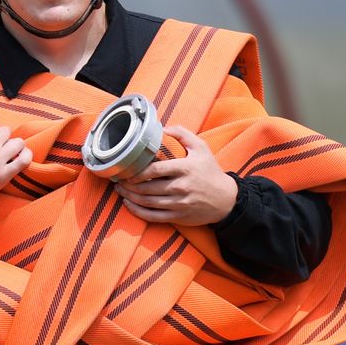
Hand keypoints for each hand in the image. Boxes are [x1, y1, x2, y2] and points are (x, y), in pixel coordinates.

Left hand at [117, 124, 238, 224]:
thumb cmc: (211, 171)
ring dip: (130, 197)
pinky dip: (138, 212)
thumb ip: (183, 134)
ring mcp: (179, 204)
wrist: (226, 199)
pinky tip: (129, 205)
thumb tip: (164, 127)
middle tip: (118, 181)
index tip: (127, 170)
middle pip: (147, 187)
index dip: (137, 171)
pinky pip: (153, 216)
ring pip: (148, 202)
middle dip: (129, 185)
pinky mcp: (178, 217)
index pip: (155, 170)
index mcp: (185, 168)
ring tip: (120, 191)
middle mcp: (181, 187)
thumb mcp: (201, 148)